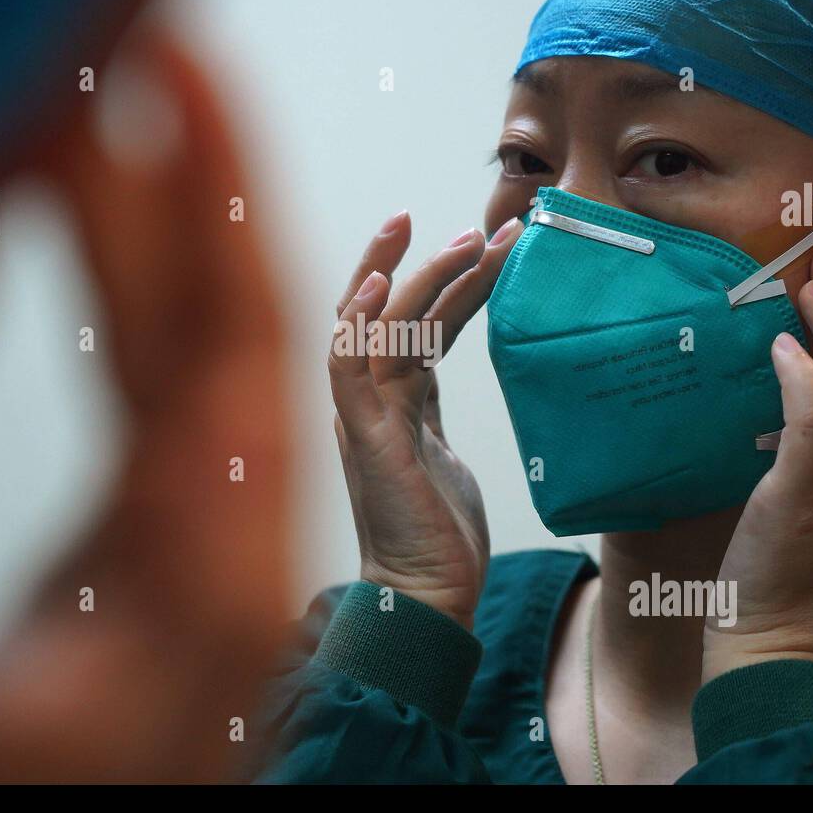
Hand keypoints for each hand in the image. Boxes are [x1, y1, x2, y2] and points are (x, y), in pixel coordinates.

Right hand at [328, 211, 523, 628]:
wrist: (427, 597)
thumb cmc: (434, 530)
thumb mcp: (438, 448)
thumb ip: (428, 403)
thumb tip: (439, 361)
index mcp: (381, 400)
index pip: (394, 320)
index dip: (422, 275)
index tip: (458, 233)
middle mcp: (364, 401)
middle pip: (371, 310)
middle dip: (402, 256)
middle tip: (440, 216)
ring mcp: (361, 417)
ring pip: (375, 328)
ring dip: (414, 278)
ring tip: (462, 239)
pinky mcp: (367, 440)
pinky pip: (350, 369)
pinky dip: (358, 323)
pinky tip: (379, 284)